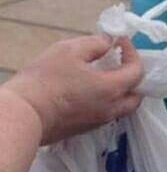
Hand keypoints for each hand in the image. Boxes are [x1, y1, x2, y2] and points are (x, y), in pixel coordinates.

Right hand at [4, 35, 143, 144]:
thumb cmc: (46, 79)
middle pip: (136, 96)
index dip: (133, 53)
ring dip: (121, 91)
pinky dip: (107, 101)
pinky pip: (106, 114)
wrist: (24, 115)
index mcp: (112, 88)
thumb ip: (95, 44)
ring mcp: (98, 122)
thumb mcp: (70, 50)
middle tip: (120, 62)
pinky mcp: (84, 129)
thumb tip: (108, 43)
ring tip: (106, 74)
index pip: (137, 71)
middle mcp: (111, 109)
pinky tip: (91, 90)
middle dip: (133, 77)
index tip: (120, 42)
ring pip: (122, 108)